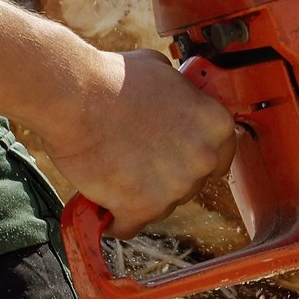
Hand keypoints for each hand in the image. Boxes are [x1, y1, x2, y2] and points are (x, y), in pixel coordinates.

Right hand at [43, 49, 238, 236]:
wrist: (76, 96)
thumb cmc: (114, 80)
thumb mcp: (164, 74)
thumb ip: (182, 98)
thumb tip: (178, 105)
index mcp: (216, 124)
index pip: (221, 156)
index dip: (195, 158)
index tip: (179, 159)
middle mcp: (203, 159)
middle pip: (191, 183)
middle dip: (168, 176)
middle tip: (139, 160)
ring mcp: (175, 187)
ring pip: (162, 206)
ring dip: (142, 196)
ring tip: (116, 173)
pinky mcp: (142, 208)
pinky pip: (130, 225)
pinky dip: (116, 218)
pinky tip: (105, 205)